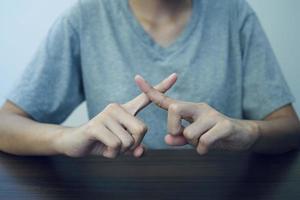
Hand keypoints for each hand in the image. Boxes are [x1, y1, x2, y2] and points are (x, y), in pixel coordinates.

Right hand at [56, 73, 177, 157]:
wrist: (75, 143)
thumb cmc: (101, 142)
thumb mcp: (121, 146)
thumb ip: (134, 148)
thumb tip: (142, 152)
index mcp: (125, 110)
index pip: (146, 98)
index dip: (161, 87)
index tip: (176, 75)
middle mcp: (117, 108)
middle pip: (142, 129)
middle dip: (134, 144)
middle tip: (121, 146)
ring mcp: (106, 115)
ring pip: (128, 141)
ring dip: (120, 151)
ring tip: (108, 146)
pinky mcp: (96, 125)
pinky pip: (116, 145)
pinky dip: (112, 154)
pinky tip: (102, 149)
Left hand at [135, 75, 259, 154]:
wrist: (241, 135)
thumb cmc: (213, 135)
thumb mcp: (193, 138)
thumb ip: (179, 138)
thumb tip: (166, 139)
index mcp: (189, 109)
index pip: (166, 100)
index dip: (151, 90)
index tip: (136, 78)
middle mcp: (199, 108)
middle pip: (174, 109)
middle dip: (173, 127)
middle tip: (182, 135)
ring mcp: (212, 115)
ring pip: (189, 132)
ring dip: (194, 143)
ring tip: (204, 142)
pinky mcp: (224, 125)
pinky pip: (204, 141)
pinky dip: (203, 149)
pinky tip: (209, 147)